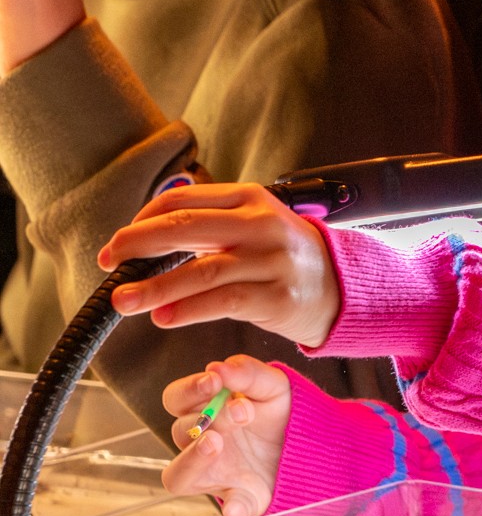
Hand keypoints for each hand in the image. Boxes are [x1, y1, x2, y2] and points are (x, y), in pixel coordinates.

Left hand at [100, 182, 340, 348]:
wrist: (338, 286)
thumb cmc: (283, 256)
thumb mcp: (252, 224)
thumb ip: (208, 223)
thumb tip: (146, 233)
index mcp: (249, 198)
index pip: (182, 201)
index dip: (141, 221)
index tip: (117, 243)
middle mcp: (260, 224)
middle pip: (185, 229)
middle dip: (137, 246)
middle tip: (109, 262)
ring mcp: (271, 260)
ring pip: (200, 271)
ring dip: (154, 288)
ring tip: (124, 300)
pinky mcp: (276, 297)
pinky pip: (222, 302)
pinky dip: (187, 310)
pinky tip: (164, 318)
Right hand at [162, 357, 290, 515]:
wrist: (310, 443)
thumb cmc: (278, 412)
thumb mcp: (273, 386)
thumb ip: (248, 373)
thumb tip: (218, 367)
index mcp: (204, 411)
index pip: (175, 399)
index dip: (188, 390)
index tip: (214, 380)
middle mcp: (201, 444)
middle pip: (180, 432)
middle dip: (209, 417)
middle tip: (242, 410)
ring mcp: (216, 475)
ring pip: (180, 476)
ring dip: (194, 458)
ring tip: (217, 442)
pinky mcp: (242, 499)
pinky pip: (230, 508)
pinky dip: (232, 509)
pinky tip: (235, 509)